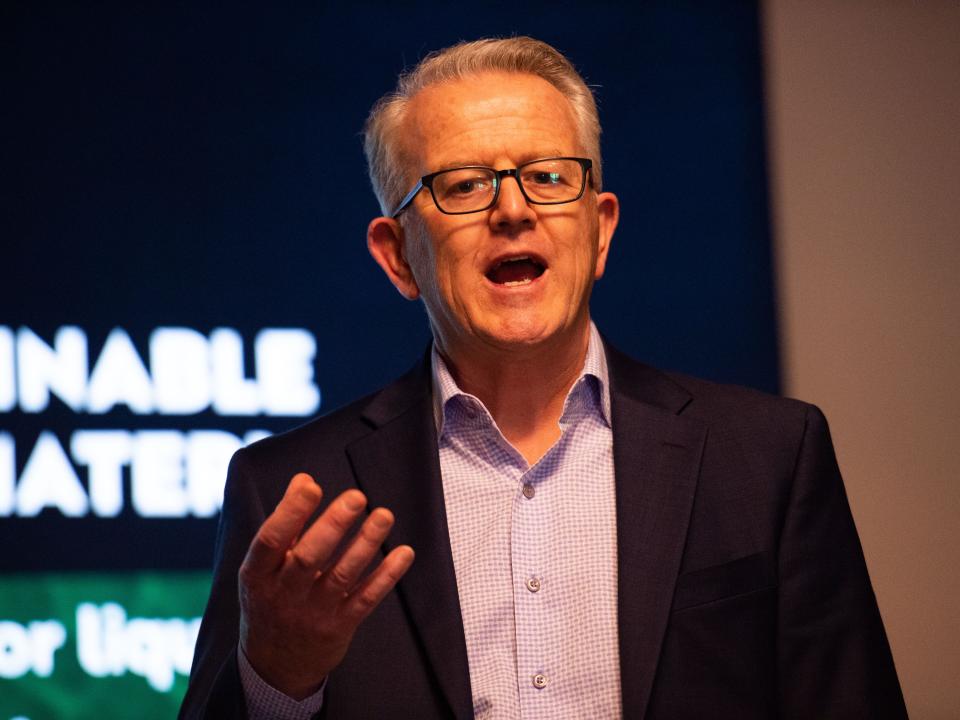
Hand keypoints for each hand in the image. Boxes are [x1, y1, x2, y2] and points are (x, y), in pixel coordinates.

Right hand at [237, 473, 414, 698]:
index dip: (290, 513)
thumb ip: (286, 523)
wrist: (274, 666)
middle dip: (333, 525)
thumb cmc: (270, 599)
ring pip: (341, 576)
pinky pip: (366, 599)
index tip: (312, 487)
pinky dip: (386, 576)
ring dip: (365, 544)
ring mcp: (313, 613)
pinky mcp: (339, 626)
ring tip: (384, 515)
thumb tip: (303, 480)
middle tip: (356, 497)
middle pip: (308, 558)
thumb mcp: (264, 566)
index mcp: (258, 574)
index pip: (270, 540)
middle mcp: (283, 594)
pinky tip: (403, 553)